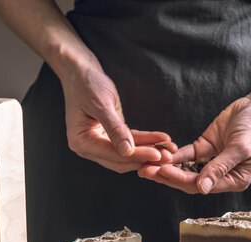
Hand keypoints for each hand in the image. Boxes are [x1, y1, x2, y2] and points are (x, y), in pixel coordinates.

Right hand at [61, 65, 175, 172]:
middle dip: (145, 158)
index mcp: (81, 142)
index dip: (136, 155)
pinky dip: (145, 142)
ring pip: (127, 154)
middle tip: (169, 156)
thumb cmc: (87, 84)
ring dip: (148, 152)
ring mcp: (98, 144)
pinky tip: (162, 139)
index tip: (157, 154)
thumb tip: (127, 150)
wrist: (81, 72)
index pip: (112, 154)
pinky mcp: (109, 138)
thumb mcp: (101, 105)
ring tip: (170, 149)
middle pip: (120, 159)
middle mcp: (87, 147)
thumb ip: (114, 128)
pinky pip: (129, 142)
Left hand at [139, 97, 250, 193]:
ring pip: (185, 169)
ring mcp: (211, 161)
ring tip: (145, 165)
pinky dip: (173, 154)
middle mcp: (221, 175)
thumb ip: (220, 167)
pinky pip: (186, 154)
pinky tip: (159, 153)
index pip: (202, 185)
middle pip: (189, 180)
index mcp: (233, 180)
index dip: (180, 179)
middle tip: (145, 171)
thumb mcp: (240, 148)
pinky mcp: (205, 148)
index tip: (163, 171)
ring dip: (166, 168)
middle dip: (167, 176)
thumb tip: (203, 188)